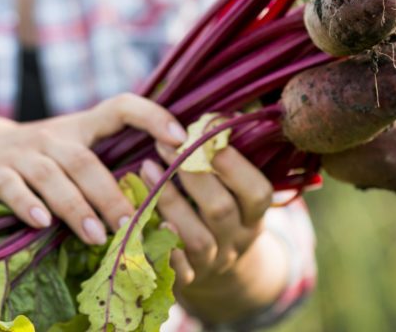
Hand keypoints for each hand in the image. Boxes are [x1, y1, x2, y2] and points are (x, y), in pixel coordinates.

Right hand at [0, 95, 186, 245]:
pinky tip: (41, 223)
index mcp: (81, 127)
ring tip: (98, 236)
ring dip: (77, 207)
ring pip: (53, 176)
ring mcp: (23, 153)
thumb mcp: (70, 151)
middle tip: (133, 224)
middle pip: (87, 161)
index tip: (180, 138)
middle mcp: (54, 136)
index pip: (121, 106)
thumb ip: (105, 167)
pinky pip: (12, 187)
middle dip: (111, 194)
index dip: (152, 115)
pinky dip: (27, 204)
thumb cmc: (36, 159)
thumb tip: (161, 204)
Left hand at [139, 144, 274, 287]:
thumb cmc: (220, 211)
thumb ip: (225, 158)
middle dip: (193, 175)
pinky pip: (172, 267)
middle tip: (164, 144)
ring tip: (145, 168)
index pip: (258, 192)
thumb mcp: (234, 190)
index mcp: (254, 215)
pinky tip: (138, 216)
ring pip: (196, 239)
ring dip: (169, 202)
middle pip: (221, 211)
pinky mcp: (186, 281)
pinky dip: (156, 244)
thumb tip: (216, 114)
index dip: (234, 165)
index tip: (205, 134)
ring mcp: (212, 263)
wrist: (218, 273)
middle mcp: (237, 241)